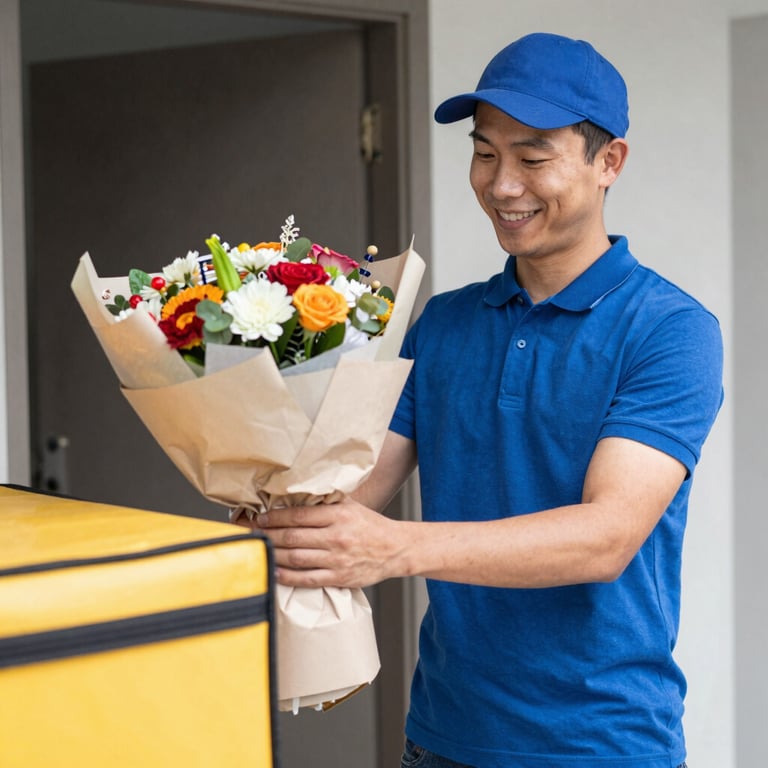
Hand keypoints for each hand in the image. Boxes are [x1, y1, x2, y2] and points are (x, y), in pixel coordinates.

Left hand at [240, 498, 404, 588]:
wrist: (396, 549)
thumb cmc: (371, 526)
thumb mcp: (351, 505)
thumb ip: (326, 501)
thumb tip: (297, 493)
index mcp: (339, 515)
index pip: (298, 515)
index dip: (275, 517)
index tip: (260, 517)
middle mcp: (337, 537)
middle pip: (292, 536)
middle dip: (268, 535)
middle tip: (252, 533)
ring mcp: (337, 559)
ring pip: (296, 558)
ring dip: (274, 554)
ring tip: (260, 549)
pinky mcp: (339, 578)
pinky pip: (307, 579)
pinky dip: (287, 576)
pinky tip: (275, 571)